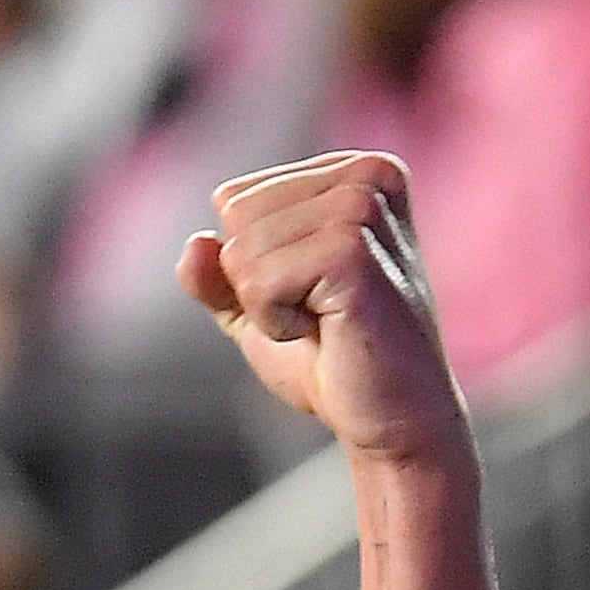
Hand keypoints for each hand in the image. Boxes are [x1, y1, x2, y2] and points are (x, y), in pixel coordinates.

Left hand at [177, 152, 467, 469]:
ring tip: (325, 321)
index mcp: (352, 171)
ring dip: (267, 304)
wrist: (393, 418)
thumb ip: (215, 273)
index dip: (251, 262)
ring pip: (241, 250)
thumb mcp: (256, 306)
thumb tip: (196, 244)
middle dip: (256, 279)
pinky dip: (276, 321)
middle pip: (235, 216)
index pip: (235, 198)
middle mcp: (365, 176)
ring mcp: (363, 208)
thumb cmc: (333, 358)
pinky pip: (257, 282)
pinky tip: (327, 331)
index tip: (309, 290)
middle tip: (317, 312)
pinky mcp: (353, 252)